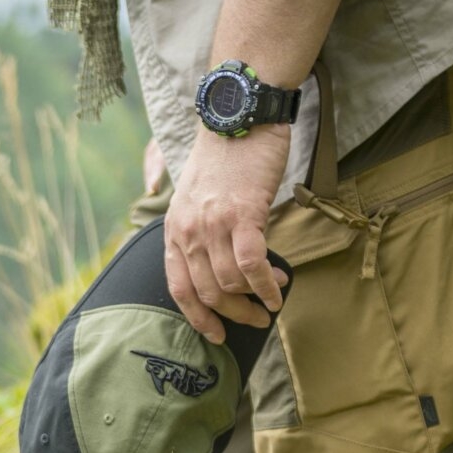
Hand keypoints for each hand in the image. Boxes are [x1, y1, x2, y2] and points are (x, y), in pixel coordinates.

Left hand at [165, 123, 291, 343]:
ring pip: (230, 283)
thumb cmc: (224, 158)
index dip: (197, 317)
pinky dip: (266, 285)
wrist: (240, 118)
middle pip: (207, 292)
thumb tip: (221, 270)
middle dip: (233, 315)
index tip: (214, 334)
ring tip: (273, 298)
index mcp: (174, 229)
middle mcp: (188, 230)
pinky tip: (278, 291)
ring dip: (254, 300)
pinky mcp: (242, 215)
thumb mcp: (196, 198)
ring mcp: (213, 224)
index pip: (178, 288)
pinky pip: (251, 265)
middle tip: (255, 320)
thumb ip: (200, 232)